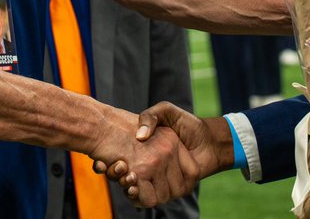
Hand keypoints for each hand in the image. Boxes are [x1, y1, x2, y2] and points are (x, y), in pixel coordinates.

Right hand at [96, 102, 233, 203]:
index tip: (100, 160)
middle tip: (111, 167)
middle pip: (122, 178)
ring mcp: (159, 180)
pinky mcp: (172, 189)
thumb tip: (139, 136)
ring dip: (127, 186)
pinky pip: (153, 197)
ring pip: (134, 190)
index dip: (105, 162)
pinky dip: (143, 195)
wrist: (209, 140)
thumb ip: (150, 117)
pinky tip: (137, 185)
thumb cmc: (186, 124)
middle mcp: (148, 167)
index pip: (117, 160)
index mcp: (143, 151)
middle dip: (112, 174)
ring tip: (126, 176)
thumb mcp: (166, 111)